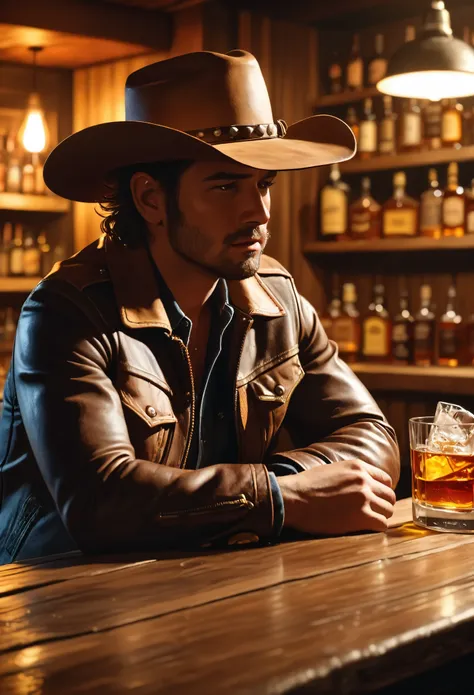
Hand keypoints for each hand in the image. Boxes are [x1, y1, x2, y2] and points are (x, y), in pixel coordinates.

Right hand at [277, 460, 395, 534]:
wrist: (294, 498)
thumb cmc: (307, 485)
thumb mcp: (333, 469)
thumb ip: (352, 475)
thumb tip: (363, 484)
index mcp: (357, 467)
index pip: (386, 479)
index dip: (383, 491)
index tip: (377, 499)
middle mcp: (364, 480)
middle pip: (390, 496)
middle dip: (384, 505)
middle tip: (374, 513)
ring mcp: (363, 498)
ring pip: (388, 510)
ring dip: (381, 517)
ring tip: (368, 521)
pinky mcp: (360, 516)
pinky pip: (382, 524)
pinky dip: (377, 528)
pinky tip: (366, 528)